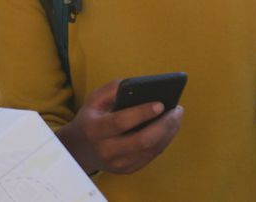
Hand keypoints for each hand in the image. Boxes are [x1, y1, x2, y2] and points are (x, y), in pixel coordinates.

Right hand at [56, 79, 182, 174]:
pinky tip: (170, 128)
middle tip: (176, 110)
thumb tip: (138, 85)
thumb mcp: (93, 100)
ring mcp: (118, 164)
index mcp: (95, 130)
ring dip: (169, 133)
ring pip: (151, 150)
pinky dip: (164, 141)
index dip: (142, 113)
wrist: (79, 149)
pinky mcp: (128, 170)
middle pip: (142, 141)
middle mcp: (106, 150)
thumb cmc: (90, 119)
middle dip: (164, 125)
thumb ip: (112, 90)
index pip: (121, 122)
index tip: (160, 104)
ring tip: (176, 116)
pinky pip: (152, 156)